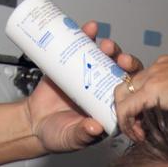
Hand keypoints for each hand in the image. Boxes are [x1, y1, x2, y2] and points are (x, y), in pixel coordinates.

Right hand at [24, 22, 142, 151]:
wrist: (33, 123)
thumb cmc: (56, 135)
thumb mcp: (71, 138)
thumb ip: (82, 134)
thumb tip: (95, 127)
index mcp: (110, 109)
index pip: (130, 94)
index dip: (134, 83)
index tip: (130, 76)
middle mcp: (103, 91)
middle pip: (121, 72)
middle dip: (124, 62)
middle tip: (117, 57)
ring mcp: (90, 75)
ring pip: (106, 58)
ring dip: (109, 48)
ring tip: (104, 44)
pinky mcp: (73, 64)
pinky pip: (83, 48)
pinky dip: (87, 37)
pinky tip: (90, 28)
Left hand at [113, 54, 167, 140]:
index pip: (143, 81)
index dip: (139, 101)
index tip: (145, 119)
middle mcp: (158, 67)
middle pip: (127, 85)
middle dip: (126, 107)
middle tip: (137, 127)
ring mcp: (154, 76)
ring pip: (120, 95)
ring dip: (125, 116)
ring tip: (137, 133)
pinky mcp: (152, 89)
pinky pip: (126, 108)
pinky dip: (127, 124)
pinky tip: (138, 136)